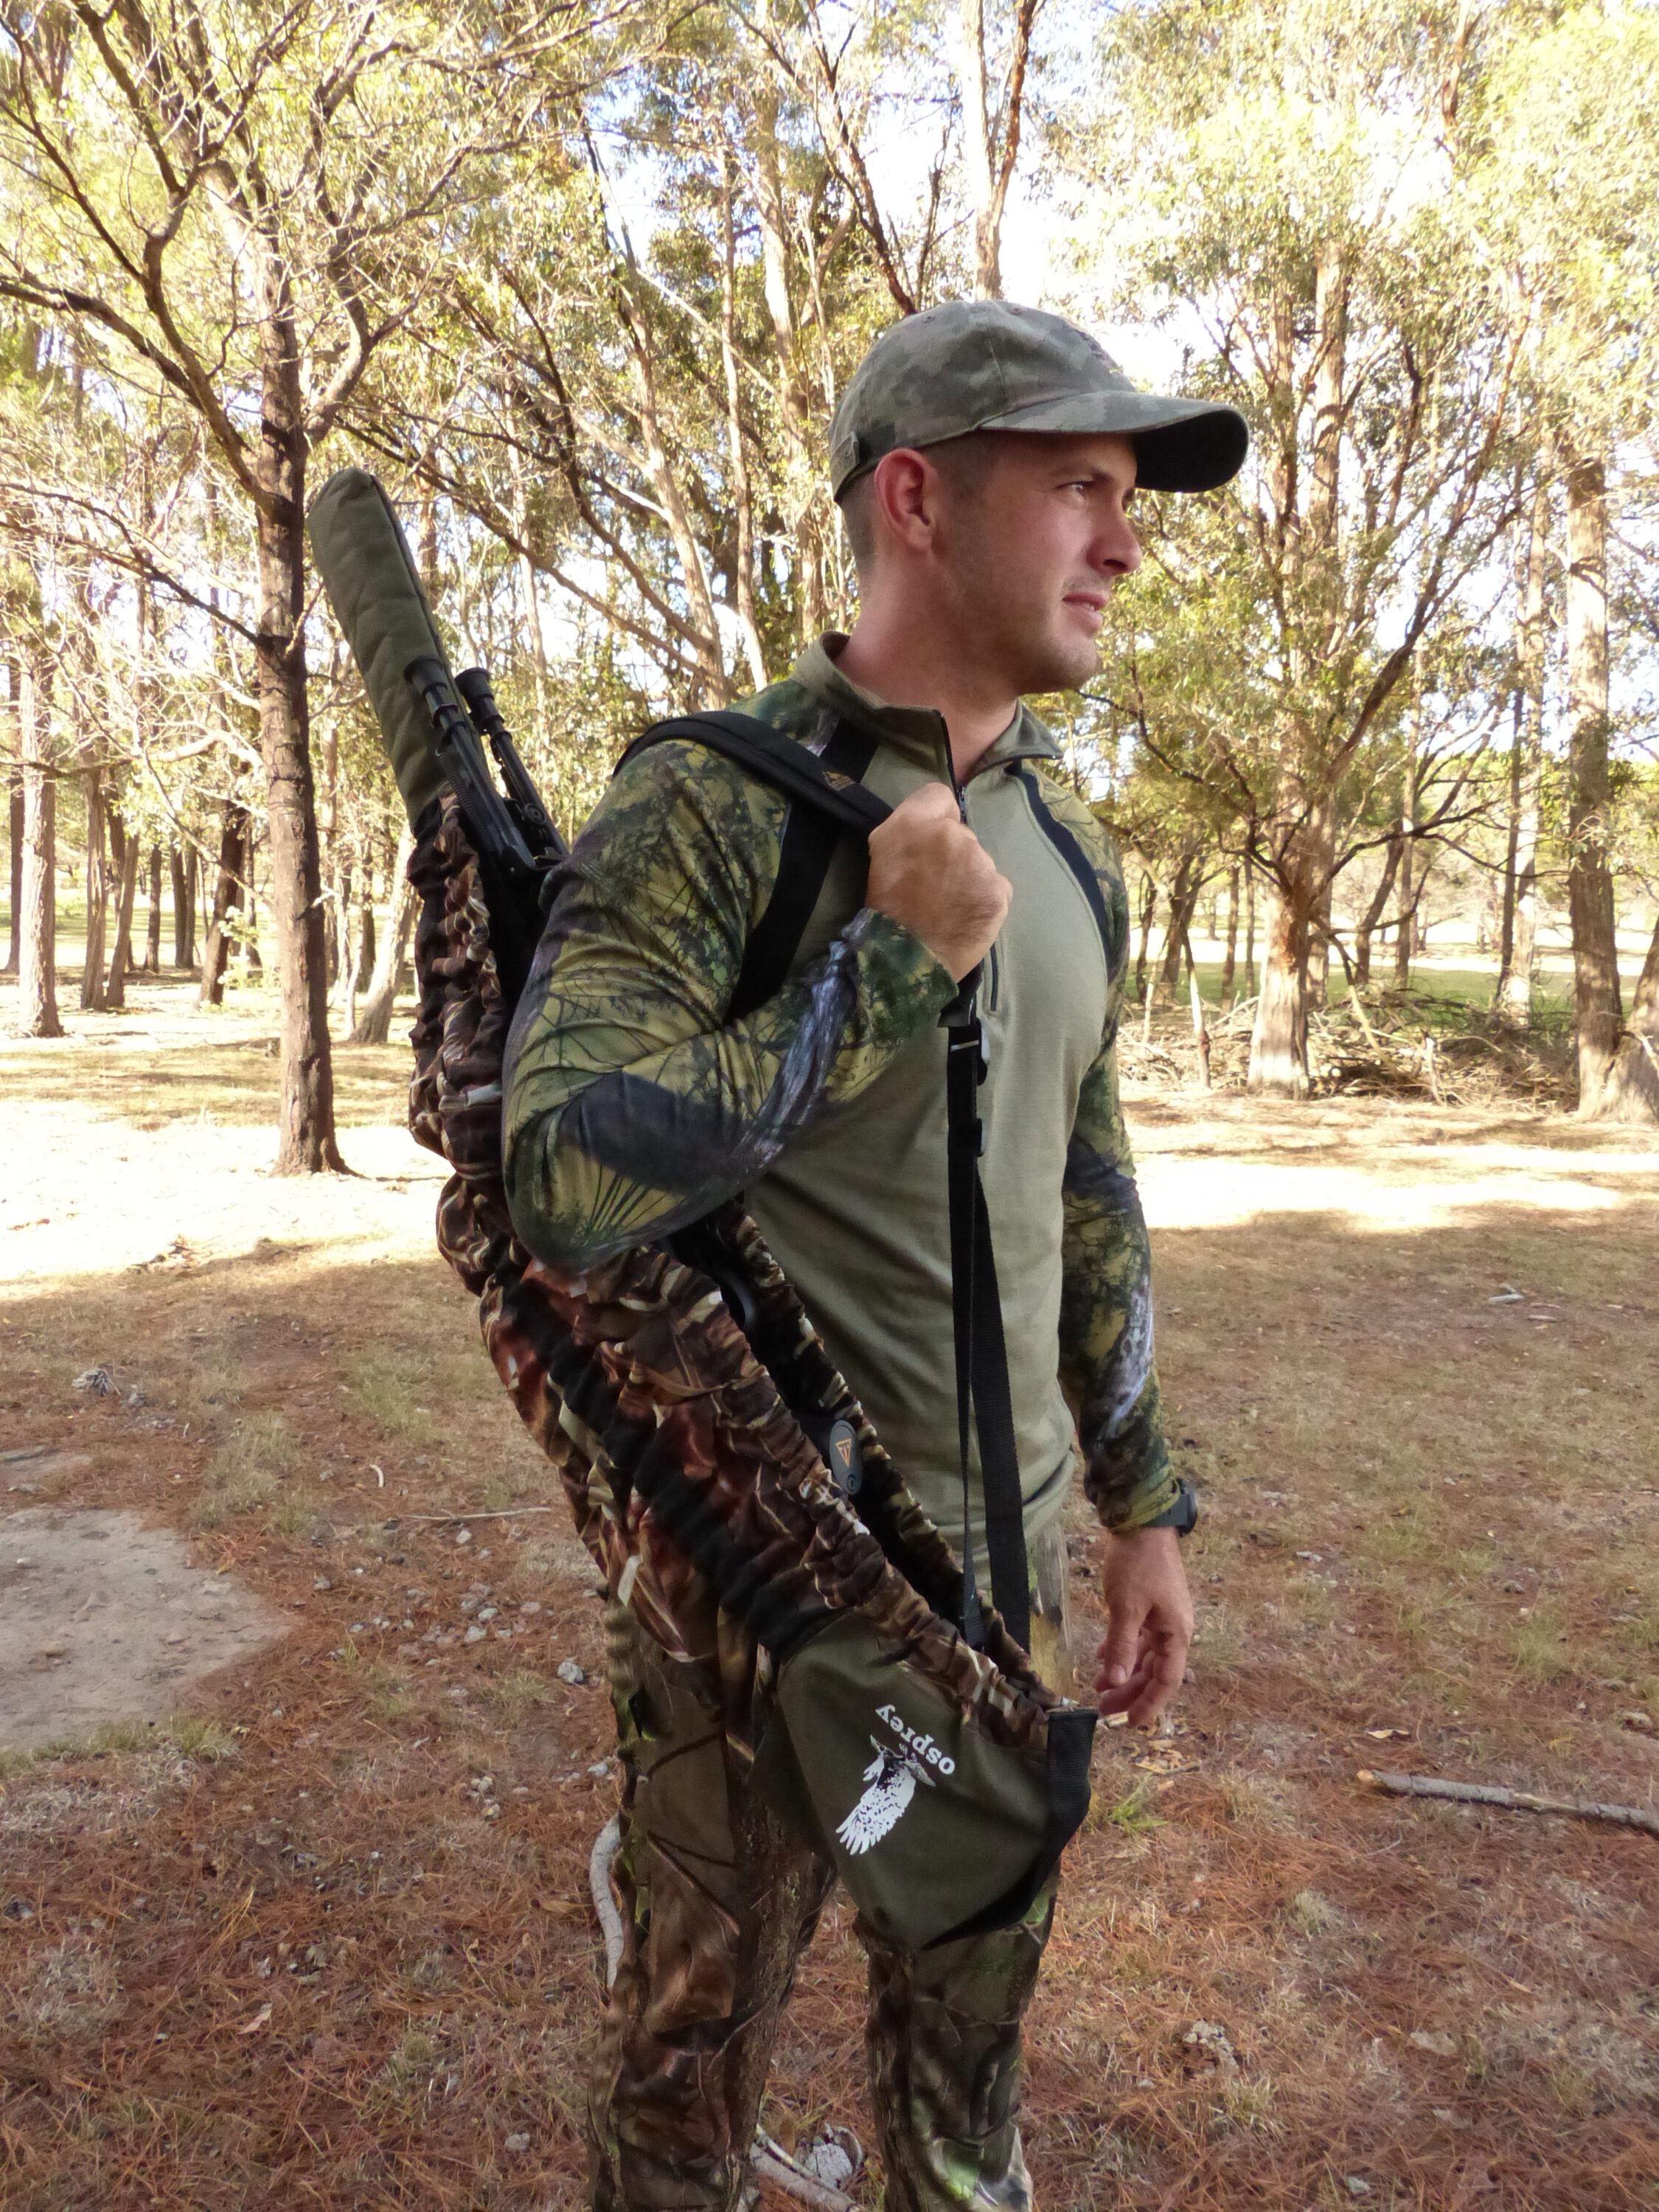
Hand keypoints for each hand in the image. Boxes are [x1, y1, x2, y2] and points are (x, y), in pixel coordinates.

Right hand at [865, 782, 1011, 980]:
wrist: (905, 961)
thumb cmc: (887, 909)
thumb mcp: (880, 855)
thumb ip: (907, 828)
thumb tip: (935, 821)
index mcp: (912, 823)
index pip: (939, 795)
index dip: (936, 816)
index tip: (929, 842)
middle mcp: (949, 834)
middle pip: (961, 832)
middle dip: (951, 853)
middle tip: (934, 885)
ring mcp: (978, 861)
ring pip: (980, 861)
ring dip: (969, 878)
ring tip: (949, 907)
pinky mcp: (998, 889)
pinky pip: (995, 887)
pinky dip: (984, 900)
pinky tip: (967, 917)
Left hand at [1093, 1525, 1193, 1727]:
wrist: (1142, 1523)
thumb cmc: (1138, 1565)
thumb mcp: (1126, 1607)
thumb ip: (1121, 1645)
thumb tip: (1116, 1680)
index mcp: (1176, 1634)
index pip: (1167, 1680)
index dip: (1150, 1704)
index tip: (1131, 1724)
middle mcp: (1174, 1630)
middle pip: (1154, 1672)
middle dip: (1130, 1692)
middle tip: (1104, 1710)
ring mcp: (1162, 1618)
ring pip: (1144, 1657)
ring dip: (1123, 1673)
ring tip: (1099, 1689)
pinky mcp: (1150, 1606)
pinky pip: (1137, 1638)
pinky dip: (1121, 1650)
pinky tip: (1101, 1659)